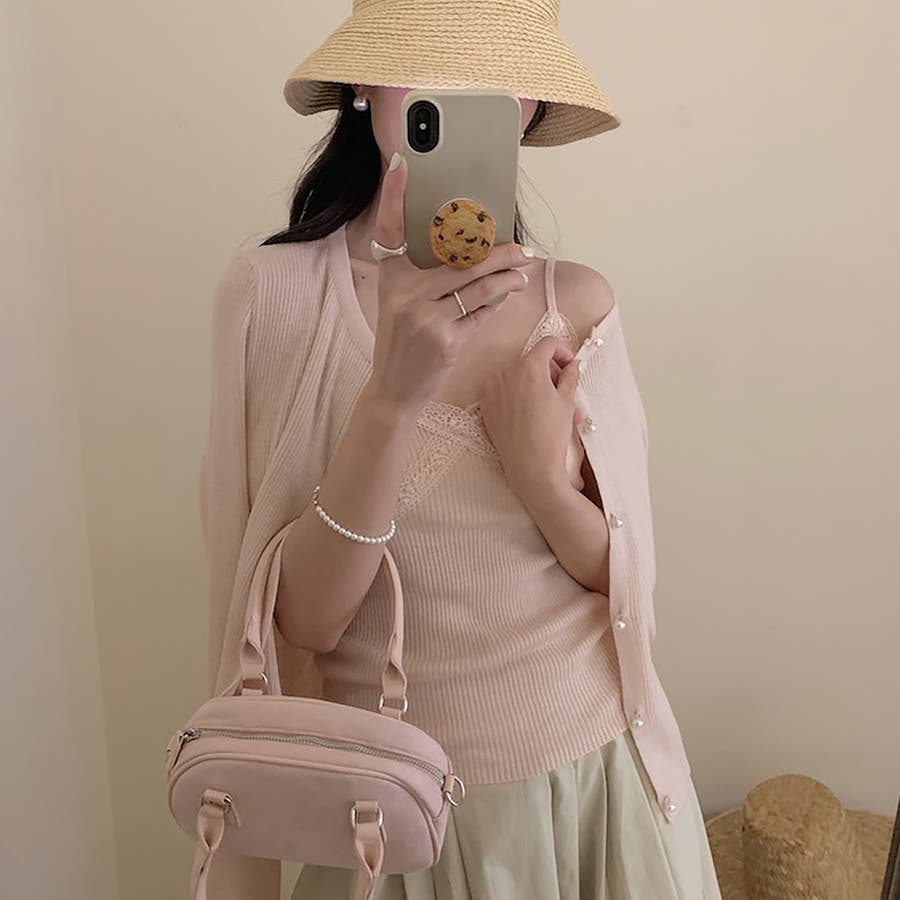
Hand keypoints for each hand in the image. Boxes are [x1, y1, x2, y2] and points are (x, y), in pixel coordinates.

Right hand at [366, 152, 531, 416]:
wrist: (393, 390)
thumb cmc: (401, 344)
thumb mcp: (400, 305)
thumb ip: (423, 278)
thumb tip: (468, 252)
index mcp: (391, 279)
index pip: (391, 229)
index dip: (394, 195)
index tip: (403, 163)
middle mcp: (405, 294)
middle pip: (460, 259)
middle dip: (498, 252)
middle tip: (521, 248)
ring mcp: (426, 318)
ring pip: (479, 286)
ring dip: (508, 277)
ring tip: (524, 271)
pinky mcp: (446, 341)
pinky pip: (482, 314)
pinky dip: (496, 304)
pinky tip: (506, 298)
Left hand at [479, 336, 582, 493]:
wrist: (530, 466)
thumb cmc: (551, 434)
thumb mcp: (567, 401)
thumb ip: (570, 375)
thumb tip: (571, 365)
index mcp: (528, 366)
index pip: (547, 344)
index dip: (563, 351)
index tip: (569, 365)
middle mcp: (506, 372)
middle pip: (531, 360)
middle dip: (549, 372)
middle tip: (563, 392)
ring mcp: (492, 389)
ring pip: (516, 376)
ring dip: (533, 385)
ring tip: (548, 409)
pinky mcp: (485, 405)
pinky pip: (503, 391)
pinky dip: (516, 396)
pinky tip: (528, 415)